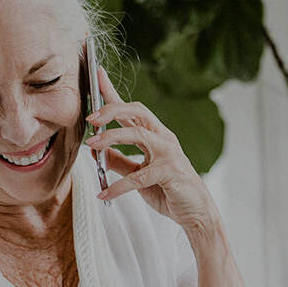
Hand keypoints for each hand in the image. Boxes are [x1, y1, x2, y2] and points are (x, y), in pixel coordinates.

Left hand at [82, 64, 216, 231]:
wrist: (195, 211)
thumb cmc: (169, 190)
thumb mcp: (138, 174)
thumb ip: (119, 161)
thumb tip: (96, 150)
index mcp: (154, 136)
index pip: (131, 109)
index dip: (113, 92)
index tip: (97, 75)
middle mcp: (163, 139)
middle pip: (137, 111)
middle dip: (112, 110)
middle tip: (91, 118)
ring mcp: (169, 153)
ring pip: (138, 135)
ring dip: (112, 138)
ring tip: (92, 146)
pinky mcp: (170, 172)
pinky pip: (139, 176)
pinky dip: (118, 185)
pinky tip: (104, 193)